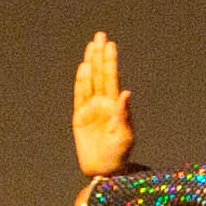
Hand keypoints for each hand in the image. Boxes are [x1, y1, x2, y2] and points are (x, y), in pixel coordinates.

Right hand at [69, 29, 135, 177]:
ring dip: (90, 63)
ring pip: (89, 81)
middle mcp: (103, 103)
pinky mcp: (79, 117)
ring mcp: (90, 109)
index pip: (112, 78)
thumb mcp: (125, 135)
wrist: (104, 170)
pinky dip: (80, 81)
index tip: (110, 45)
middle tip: (100, 35)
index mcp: (116, 105)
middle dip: (100, 55)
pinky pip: (79, 95)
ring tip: (91, 46)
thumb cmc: (119, 154)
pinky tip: (82, 68)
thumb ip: (123, 114)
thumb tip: (126, 92)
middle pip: (100, 74)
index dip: (110, 61)